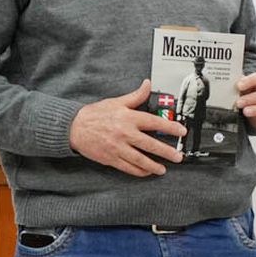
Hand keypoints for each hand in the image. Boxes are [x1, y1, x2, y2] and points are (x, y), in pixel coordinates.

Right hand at [68, 80, 183, 175]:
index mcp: (128, 118)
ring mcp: (118, 148)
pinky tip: (146, 172)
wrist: (74, 127)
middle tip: (178, 156)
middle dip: (167, 152)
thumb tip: (148, 84)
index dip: (170, 127)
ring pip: (140, 160)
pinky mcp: (111, 158)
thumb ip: (135, 96)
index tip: (181, 131)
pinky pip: (128, 167)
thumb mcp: (116, 102)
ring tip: (163, 169)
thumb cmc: (95, 114)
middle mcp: (124, 133)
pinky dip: (139, 171)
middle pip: (150, 144)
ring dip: (154, 166)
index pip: (154, 122)